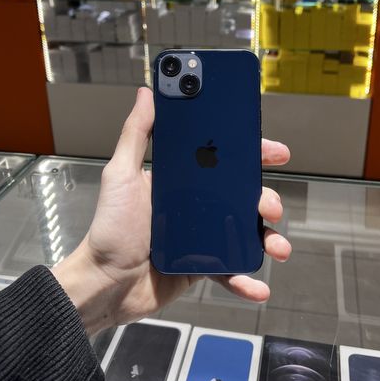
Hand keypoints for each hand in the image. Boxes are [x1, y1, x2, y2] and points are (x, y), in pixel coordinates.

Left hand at [52, 87, 290, 334]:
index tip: (275, 152)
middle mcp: (196, 206)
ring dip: (267, 240)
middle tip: (272, 206)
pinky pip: (230, 273)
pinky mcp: (202, 267)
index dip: (251, 155)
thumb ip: (135, 134)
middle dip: (266, 199)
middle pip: (242, 197)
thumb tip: (146, 93)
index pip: (222, 161)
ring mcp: (202, 238)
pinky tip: (260, 287)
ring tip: (275, 247)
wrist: (104, 284)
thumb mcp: (121, 175)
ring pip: (245, 234)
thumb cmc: (109, 229)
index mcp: (182, 182)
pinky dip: (247, 281)